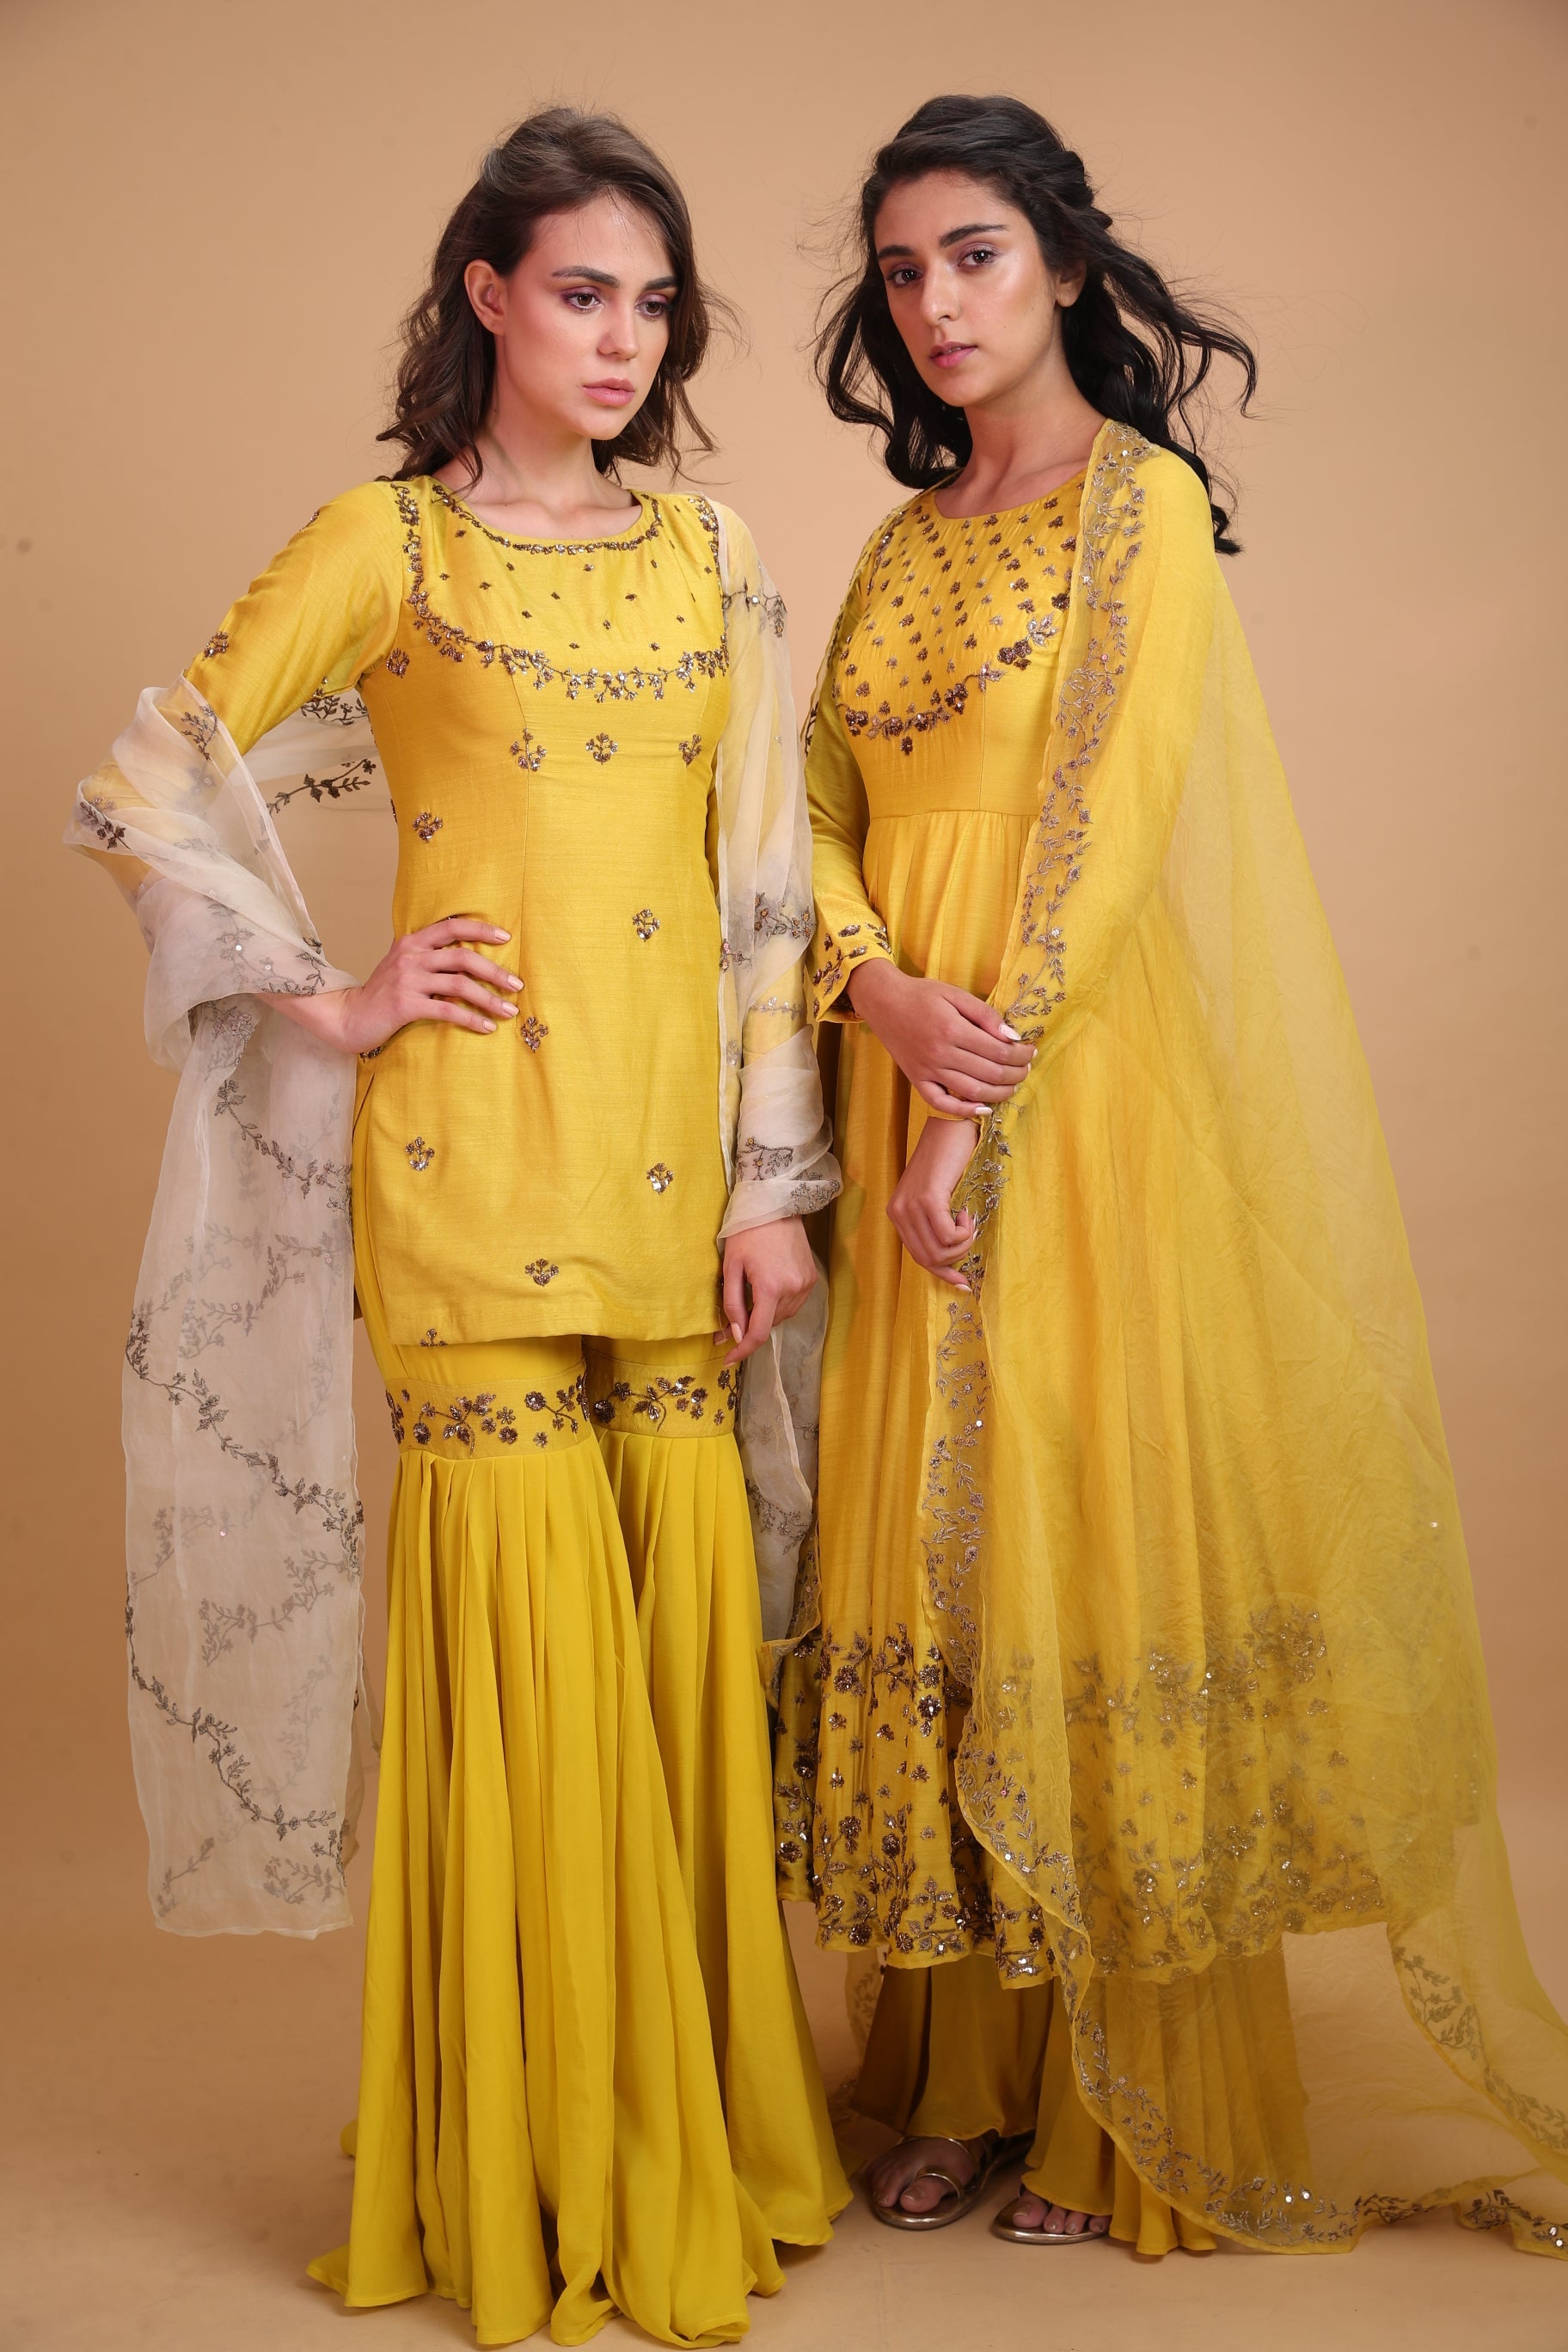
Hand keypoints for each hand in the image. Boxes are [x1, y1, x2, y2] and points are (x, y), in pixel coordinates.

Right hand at [273, 917, 522, 1054]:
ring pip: (459, 984)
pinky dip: (471, 1019)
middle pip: (463, 957)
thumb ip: (429, 959)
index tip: (506, 937)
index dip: (480, 930)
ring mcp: (407, 980)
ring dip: (489, 999)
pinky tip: (486, 1027)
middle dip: (495, 971)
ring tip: (509, 1011)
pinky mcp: (405, 1005)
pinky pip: (447, 1011)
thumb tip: (470, 960)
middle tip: (517, 984)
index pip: (451, 926)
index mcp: (411, 942)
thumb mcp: (403, 967)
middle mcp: (410, 956)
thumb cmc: (382, 995)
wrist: (348, 1016)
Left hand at [720, 1216, 816, 1365]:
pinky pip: (793, 1304)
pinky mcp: (812, 1279)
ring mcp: (806, 1285)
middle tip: (729, 1326)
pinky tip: (768, 1292)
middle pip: (770, 1324)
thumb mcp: (731, 1268)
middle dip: (749, 1328)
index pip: (759, 1332)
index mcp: (771, 1287)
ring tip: (750, 1301)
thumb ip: (732, 1304)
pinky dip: (778, 1306)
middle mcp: (793, 1289)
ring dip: (765, 1316)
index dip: (743, 1350)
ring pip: (782, 1317)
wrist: (776, 1207)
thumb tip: (736, 1334)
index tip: (729, 1359)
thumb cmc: (747, 1234)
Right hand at [849, 959, 1032, 1115]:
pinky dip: (964, 1110)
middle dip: (1016, 1074)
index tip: (1031, 1051)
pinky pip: (942, 1103)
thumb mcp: (956, 994)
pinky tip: (983, 1108)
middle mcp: (941, 1054)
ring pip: (972, 1092)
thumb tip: (1013, 1037)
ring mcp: (928, 1070)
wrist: (884, 1002)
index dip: (1021, 1054)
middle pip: (990, 1074)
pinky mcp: (917, 1080)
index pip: (1000, 1051)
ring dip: (1000, 1093)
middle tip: (1026, 1069)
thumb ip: (985, 1015)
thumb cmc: (922, 995)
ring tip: (1013, 1086)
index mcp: (953, 1030)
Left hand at [887, 1114, 979, 1289]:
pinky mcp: (927, 1199)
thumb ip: (936, 1225)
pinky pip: (948, 1236)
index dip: (942, 1274)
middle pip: (928, 1259)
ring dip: (962, 1243)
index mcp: (897, 1213)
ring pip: (939, 1251)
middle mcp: (898, 1212)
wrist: (953, 1129)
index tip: (963, 1284)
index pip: (917, 1257)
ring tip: (969, 1221)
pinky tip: (966, 1212)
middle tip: (970, 1235)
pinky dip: (964, 1232)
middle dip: (955, 1259)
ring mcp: (911, 1206)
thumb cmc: (950, 1161)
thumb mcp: (938, 1199)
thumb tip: (950, 1259)